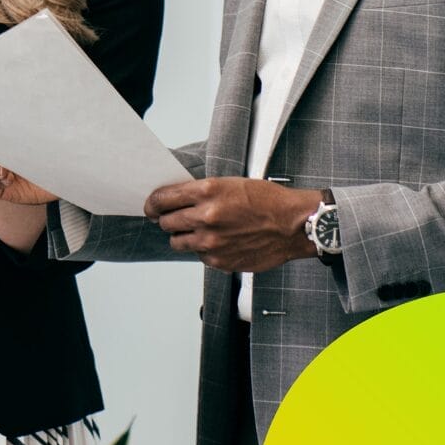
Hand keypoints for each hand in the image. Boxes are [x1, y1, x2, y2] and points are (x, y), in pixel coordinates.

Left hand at [143, 178, 324, 271]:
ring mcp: (211, 242)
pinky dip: (203, 249)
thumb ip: (201, 192)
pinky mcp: (219, 261)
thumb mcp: (230, 183)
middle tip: (175, 218)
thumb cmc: (267, 201)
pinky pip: (198, 255)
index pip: (162, 198)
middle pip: (165, 222)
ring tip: (198, 230)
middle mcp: (206, 217)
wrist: (293, 225)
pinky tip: (219, 241)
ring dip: (182, 236)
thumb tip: (175, 200)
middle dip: (167, 219)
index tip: (151, 206)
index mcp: (207, 191)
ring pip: (177, 241)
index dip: (153, 203)